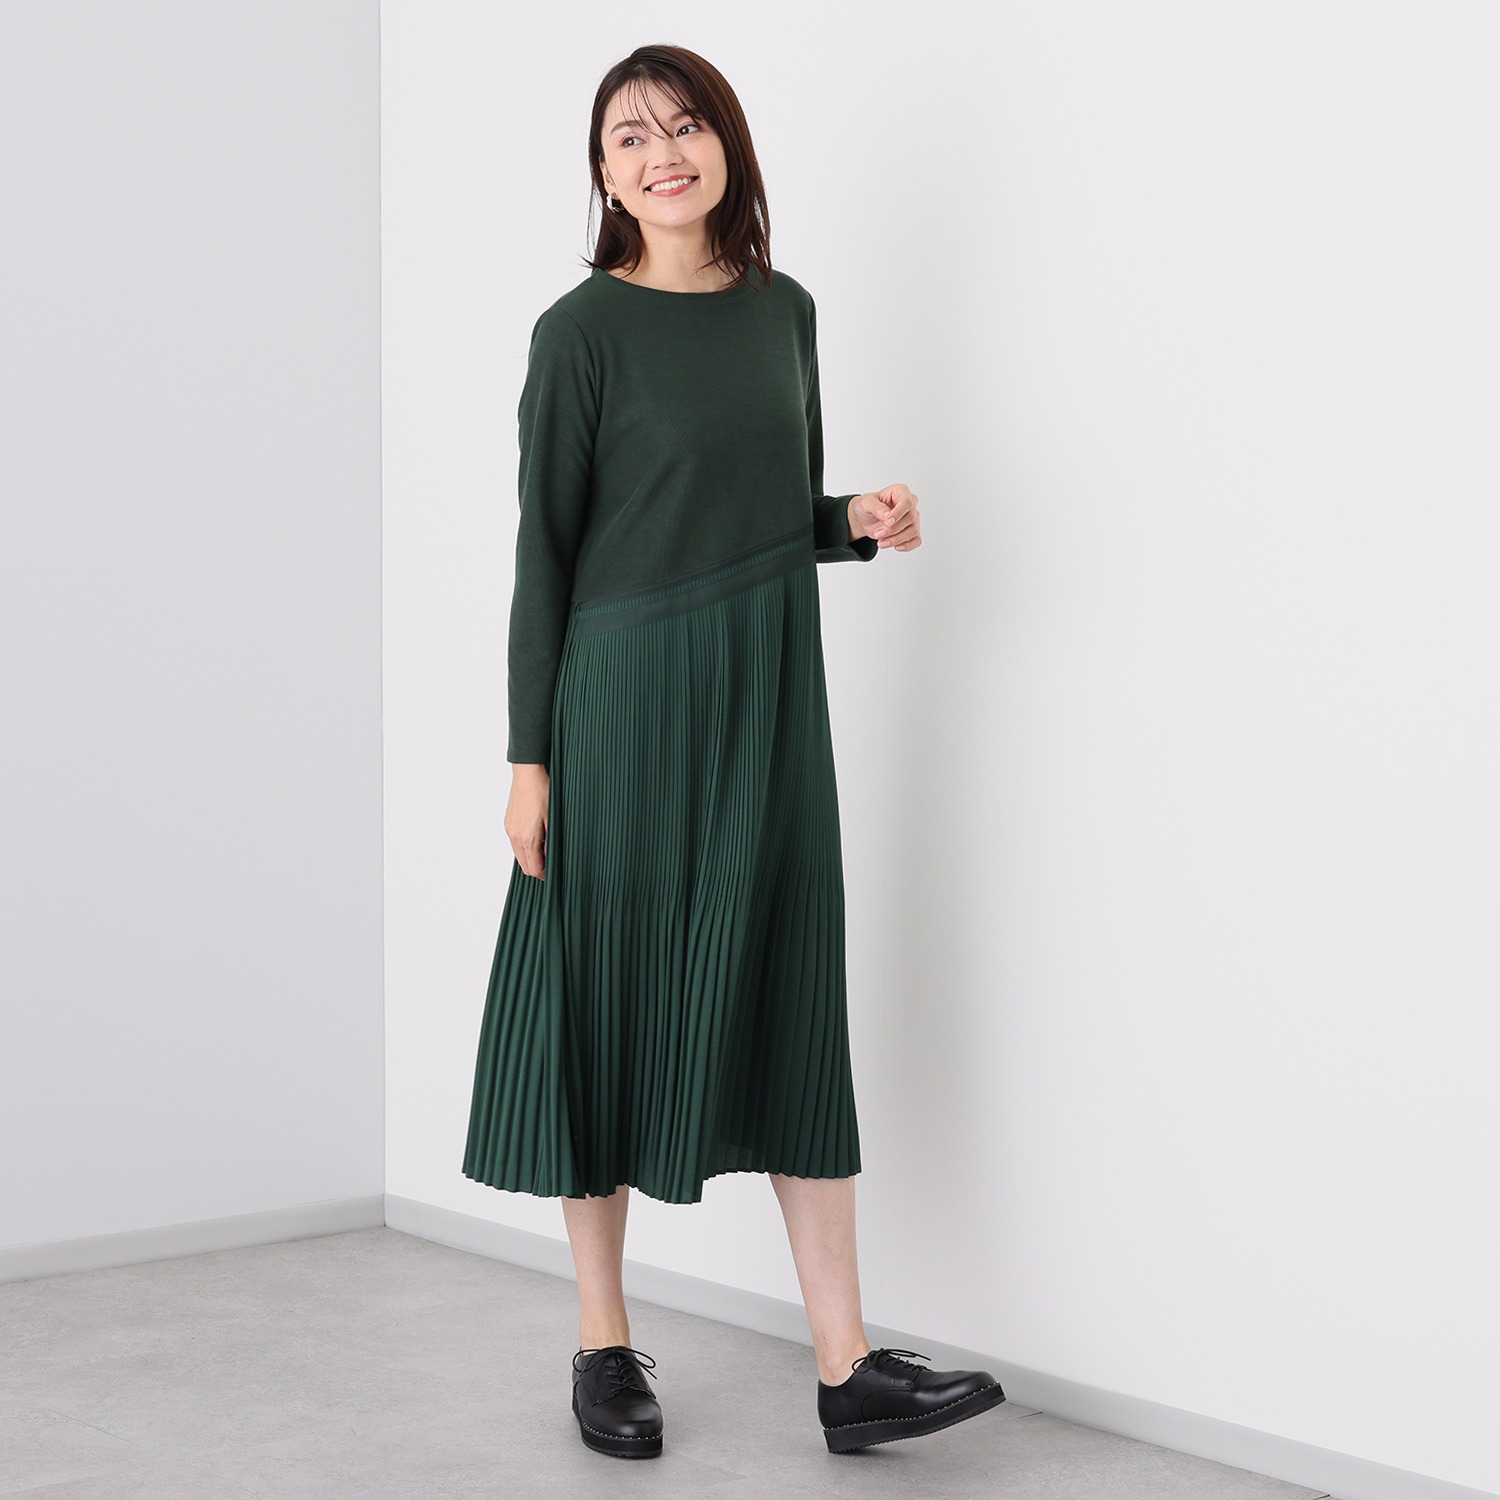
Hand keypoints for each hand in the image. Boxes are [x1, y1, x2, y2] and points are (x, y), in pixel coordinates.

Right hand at [505, 763, 549, 878]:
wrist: (528, 772)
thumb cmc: (542, 791)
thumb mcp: (554, 818)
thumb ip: (551, 842)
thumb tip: (552, 858)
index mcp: (527, 838)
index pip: (533, 869)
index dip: (544, 874)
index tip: (554, 872)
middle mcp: (515, 836)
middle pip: (524, 865)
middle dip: (537, 868)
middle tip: (551, 863)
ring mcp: (509, 829)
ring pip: (519, 854)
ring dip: (531, 856)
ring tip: (545, 848)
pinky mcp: (508, 823)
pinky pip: (515, 842)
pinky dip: (525, 846)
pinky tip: (536, 836)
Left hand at [850, 484, 921, 551]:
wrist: (865, 519)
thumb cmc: (867, 506)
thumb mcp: (865, 503)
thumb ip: (876, 507)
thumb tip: (887, 514)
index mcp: (900, 491)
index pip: (906, 502)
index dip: (898, 513)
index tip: (887, 522)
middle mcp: (910, 504)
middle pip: (910, 518)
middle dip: (893, 529)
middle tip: (878, 534)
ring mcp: (913, 518)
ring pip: (913, 530)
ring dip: (896, 539)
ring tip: (881, 543)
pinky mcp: (912, 531)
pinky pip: (916, 540)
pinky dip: (907, 545)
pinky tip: (896, 547)